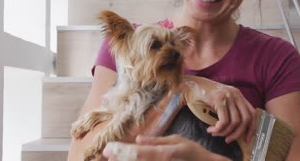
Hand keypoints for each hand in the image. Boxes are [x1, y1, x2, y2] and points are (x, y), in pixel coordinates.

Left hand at [102, 135, 228, 160]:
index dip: (119, 150)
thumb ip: (156, 141)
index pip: (136, 151)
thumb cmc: (192, 152)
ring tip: (113, 159)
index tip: (108, 147)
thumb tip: (137, 139)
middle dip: (118, 157)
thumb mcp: (176, 141)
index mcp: (164, 153)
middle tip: (107, 153)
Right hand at [183, 76, 256, 143]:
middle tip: (228, 140)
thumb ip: (229, 110)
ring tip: (215, 134)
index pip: (252, 113)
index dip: (252, 128)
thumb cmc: (202, 94)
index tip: (247, 139)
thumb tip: (235, 129)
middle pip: (246, 119)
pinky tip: (210, 129)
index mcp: (237, 94)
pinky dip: (218, 129)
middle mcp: (235, 94)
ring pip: (235, 122)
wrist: (189, 84)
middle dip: (238, 133)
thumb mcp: (220, 101)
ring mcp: (227, 96)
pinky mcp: (219, 100)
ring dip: (225, 132)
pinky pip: (224, 121)